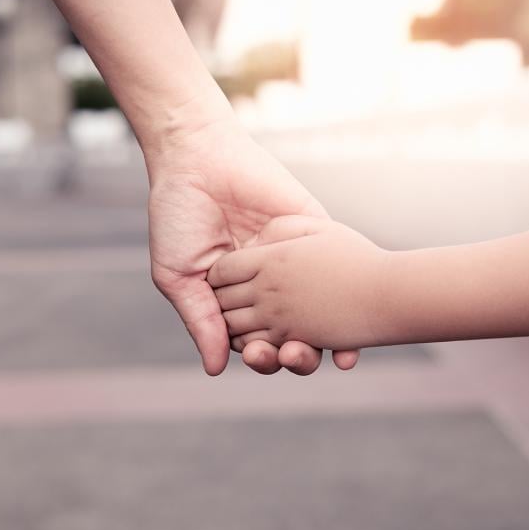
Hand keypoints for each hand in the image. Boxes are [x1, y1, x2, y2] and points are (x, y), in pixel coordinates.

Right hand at [146, 116, 360, 374]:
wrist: (196, 160)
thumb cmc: (179, 218)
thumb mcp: (180, 275)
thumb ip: (201, 320)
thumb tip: (216, 369)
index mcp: (240, 301)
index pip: (260, 342)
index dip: (265, 357)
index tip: (262, 357)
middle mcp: (273, 287)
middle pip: (294, 335)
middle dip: (297, 354)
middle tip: (293, 355)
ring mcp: (296, 262)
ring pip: (321, 311)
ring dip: (325, 335)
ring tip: (319, 346)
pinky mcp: (315, 232)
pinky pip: (338, 266)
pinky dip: (349, 293)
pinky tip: (348, 304)